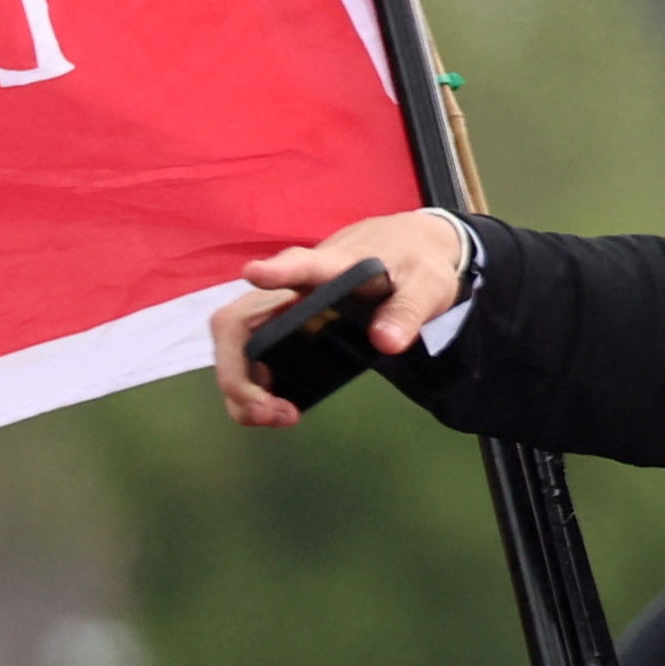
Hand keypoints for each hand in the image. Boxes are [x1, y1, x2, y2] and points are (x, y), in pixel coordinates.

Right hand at [208, 210, 471, 425]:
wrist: (404, 248)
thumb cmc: (411, 263)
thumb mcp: (427, 285)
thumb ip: (408, 311)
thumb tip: (386, 342)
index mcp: (333, 266)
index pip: (303, 264)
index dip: (279, 271)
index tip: (256, 272)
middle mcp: (292, 287)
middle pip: (239, 321)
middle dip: (238, 371)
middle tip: (268, 411)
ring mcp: (280, 307)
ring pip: (237, 344)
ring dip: (241, 386)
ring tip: (277, 417)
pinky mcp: (282, 326)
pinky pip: (250, 356)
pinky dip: (253, 387)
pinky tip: (277, 409)